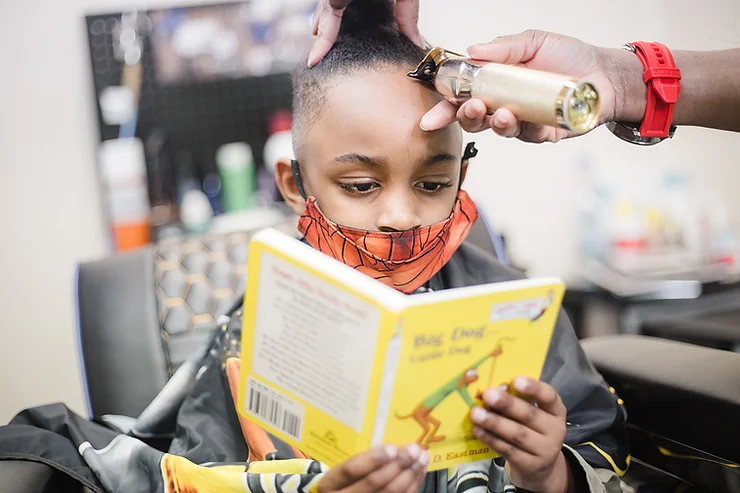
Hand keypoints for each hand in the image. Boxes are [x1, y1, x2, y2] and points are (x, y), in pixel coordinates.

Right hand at [307, 0, 424, 67]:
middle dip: (322, 31)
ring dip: (325, 17)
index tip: (313, 61)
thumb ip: (407, 14)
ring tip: (324, 34)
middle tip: (320, 53)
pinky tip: (338, 14)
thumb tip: (414, 42)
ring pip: (325, 1)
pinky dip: (332, 6)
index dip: (322, 43)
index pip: (328, 18)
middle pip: (323, 10)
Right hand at [317, 443, 428, 492]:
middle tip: (413, 450)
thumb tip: (393, 448)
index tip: (392, 448)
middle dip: (397, 465)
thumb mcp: (341, 470)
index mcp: (330, 483)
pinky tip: (419, 472)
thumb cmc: (343, 481)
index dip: (372, 459)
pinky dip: (413, 485)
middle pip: (374, 483)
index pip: (351, 470)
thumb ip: (361, 461)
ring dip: (409, 474)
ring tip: (421, 458)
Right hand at [420, 29, 619, 143]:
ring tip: (503, 114)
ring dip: (495, 123)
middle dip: (466, 116)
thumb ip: (504, 47)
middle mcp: (504, 103)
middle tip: (472, 107)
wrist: (604, 73)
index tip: (431, 118)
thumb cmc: (570, 57)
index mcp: (495, 82)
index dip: (444, 108)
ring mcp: (521, 120)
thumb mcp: (534, 41)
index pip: (462, 96)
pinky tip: (526, 119)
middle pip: (473, 118)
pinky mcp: (541, 133)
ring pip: (497, 129)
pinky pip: (528, 135)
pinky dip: (525, 128)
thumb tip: (473, 50)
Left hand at [469, 377, 570, 492]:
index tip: (515, 380)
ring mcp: (545, 450)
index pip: (549, 396)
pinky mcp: (531, 466)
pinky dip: (491, 439)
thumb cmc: (532, 429)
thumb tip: (493, 388)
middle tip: (487, 394)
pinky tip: (478, 430)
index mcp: (556, 411)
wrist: (541, 467)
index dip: (533, 388)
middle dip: (507, 404)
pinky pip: (508, 450)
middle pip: (530, 415)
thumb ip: (518, 400)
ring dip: (494, 422)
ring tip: (476, 413)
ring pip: (517, 434)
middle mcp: (555, 430)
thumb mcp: (533, 413)